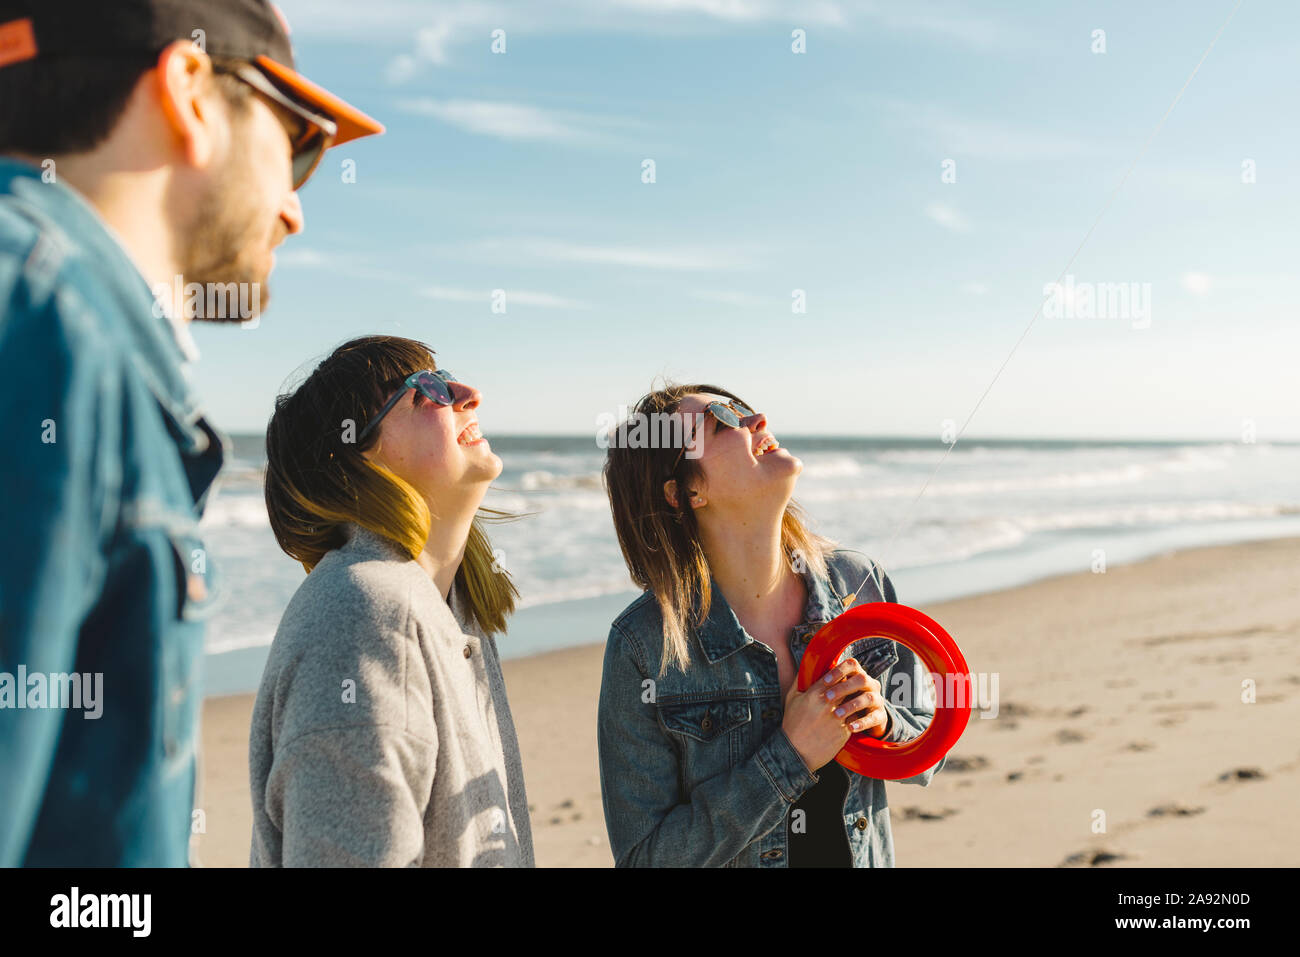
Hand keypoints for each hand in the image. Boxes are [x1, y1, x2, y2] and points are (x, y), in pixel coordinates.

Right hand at [782, 657, 887, 771]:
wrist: (795, 752)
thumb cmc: (792, 724)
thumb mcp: (791, 699)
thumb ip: (799, 681)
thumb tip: (805, 667)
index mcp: (814, 694)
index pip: (834, 675)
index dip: (840, 673)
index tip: (842, 674)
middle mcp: (827, 704)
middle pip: (847, 687)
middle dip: (850, 684)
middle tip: (852, 684)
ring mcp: (837, 718)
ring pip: (854, 701)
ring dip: (855, 699)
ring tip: (855, 698)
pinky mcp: (844, 731)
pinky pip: (857, 718)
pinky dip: (857, 715)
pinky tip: (855, 714)